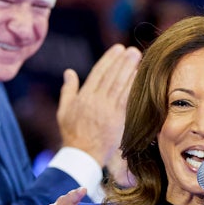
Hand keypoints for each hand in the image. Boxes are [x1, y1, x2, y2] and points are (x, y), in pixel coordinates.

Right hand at [57, 44, 140, 165]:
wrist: (83, 155)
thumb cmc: (72, 134)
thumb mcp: (64, 110)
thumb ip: (68, 90)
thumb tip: (69, 72)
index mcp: (84, 97)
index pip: (99, 73)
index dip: (109, 59)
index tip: (118, 49)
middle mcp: (96, 101)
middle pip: (112, 76)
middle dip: (123, 61)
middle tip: (132, 50)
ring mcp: (108, 110)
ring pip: (121, 85)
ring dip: (130, 70)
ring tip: (138, 58)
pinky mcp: (118, 120)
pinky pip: (127, 99)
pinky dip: (133, 87)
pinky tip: (139, 77)